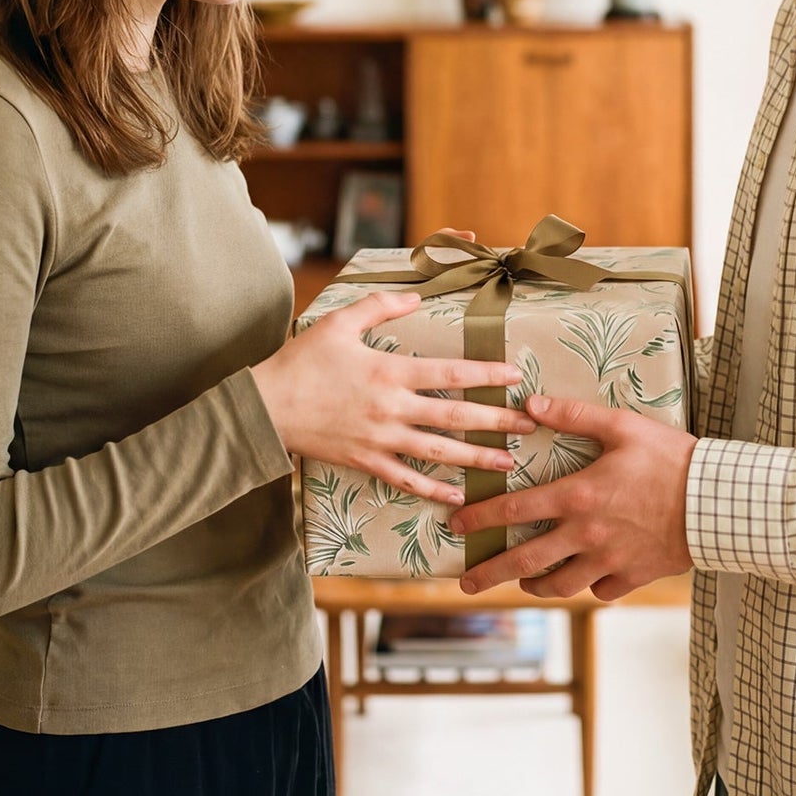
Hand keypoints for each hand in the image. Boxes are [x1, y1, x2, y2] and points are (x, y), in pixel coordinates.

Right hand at [252, 291, 531, 506]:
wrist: (265, 408)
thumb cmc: (302, 361)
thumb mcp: (339, 323)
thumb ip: (379, 306)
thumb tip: (416, 298)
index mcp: (389, 372)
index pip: (450, 373)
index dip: (486, 374)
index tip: (515, 376)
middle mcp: (392, 408)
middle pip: (455, 416)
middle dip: (497, 421)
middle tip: (529, 424)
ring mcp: (381, 439)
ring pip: (439, 452)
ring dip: (477, 459)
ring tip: (508, 463)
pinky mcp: (366, 461)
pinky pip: (407, 480)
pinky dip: (434, 490)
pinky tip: (458, 498)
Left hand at [449, 395, 696, 599]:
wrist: (715, 500)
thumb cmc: (671, 458)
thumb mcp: (622, 427)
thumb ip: (575, 415)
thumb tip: (531, 404)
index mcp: (578, 497)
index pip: (515, 511)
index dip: (480, 519)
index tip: (456, 527)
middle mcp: (587, 535)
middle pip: (526, 561)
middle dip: (490, 573)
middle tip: (466, 582)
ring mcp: (610, 561)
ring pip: (560, 585)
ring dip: (535, 585)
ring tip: (523, 582)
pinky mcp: (634, 577)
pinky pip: (600, 591)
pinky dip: (587, 587)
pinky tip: (584, 579)